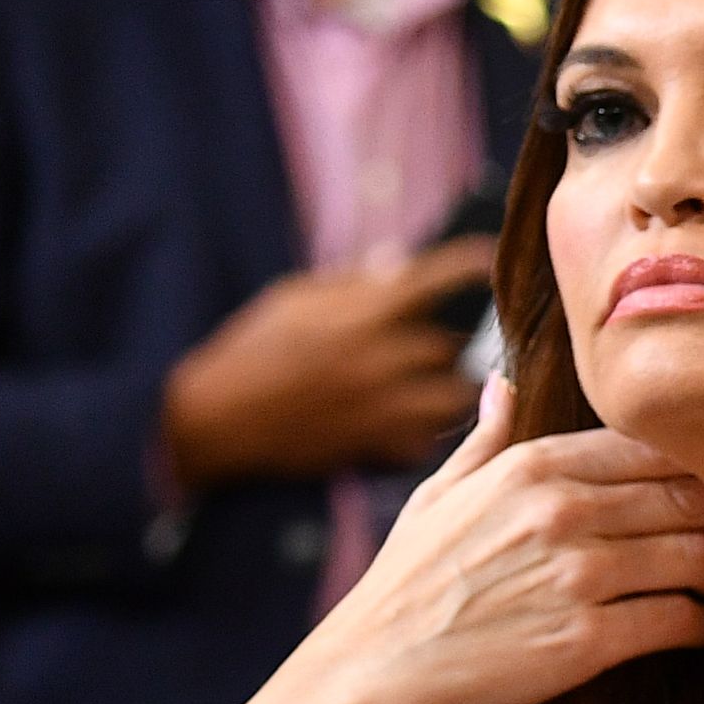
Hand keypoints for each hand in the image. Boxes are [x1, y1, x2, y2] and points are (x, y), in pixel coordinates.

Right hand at [161, 242, 491, 490]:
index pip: (434, 280)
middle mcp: (380, 359)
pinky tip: (415, 419)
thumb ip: (351, 283)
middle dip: (454, 340)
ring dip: (456, 387)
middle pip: (451, 345)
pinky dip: (428, 431)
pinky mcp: (374, 446)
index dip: (467, 264)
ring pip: (455, 397)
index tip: (487, 257)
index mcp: (361, 314)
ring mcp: (381, 407)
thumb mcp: (292, 298)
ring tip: (447, 381)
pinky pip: (427, 440)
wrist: (215, 420)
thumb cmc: (249, 350)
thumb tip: (399, 262)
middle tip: (454, 336)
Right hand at [253, 387, 703, 703]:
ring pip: (696, 557)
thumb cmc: (405, 586)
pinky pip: (678, 620)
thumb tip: (504, 384)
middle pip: (689, 498)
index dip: (694, 467)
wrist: (375, 673)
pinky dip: (698, 625)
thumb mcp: (436, 498)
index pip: (651, 447)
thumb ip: (485, 441)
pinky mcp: (588, 640)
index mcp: (531, 467)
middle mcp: (561, 512)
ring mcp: (577, 575)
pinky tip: (694, 629)